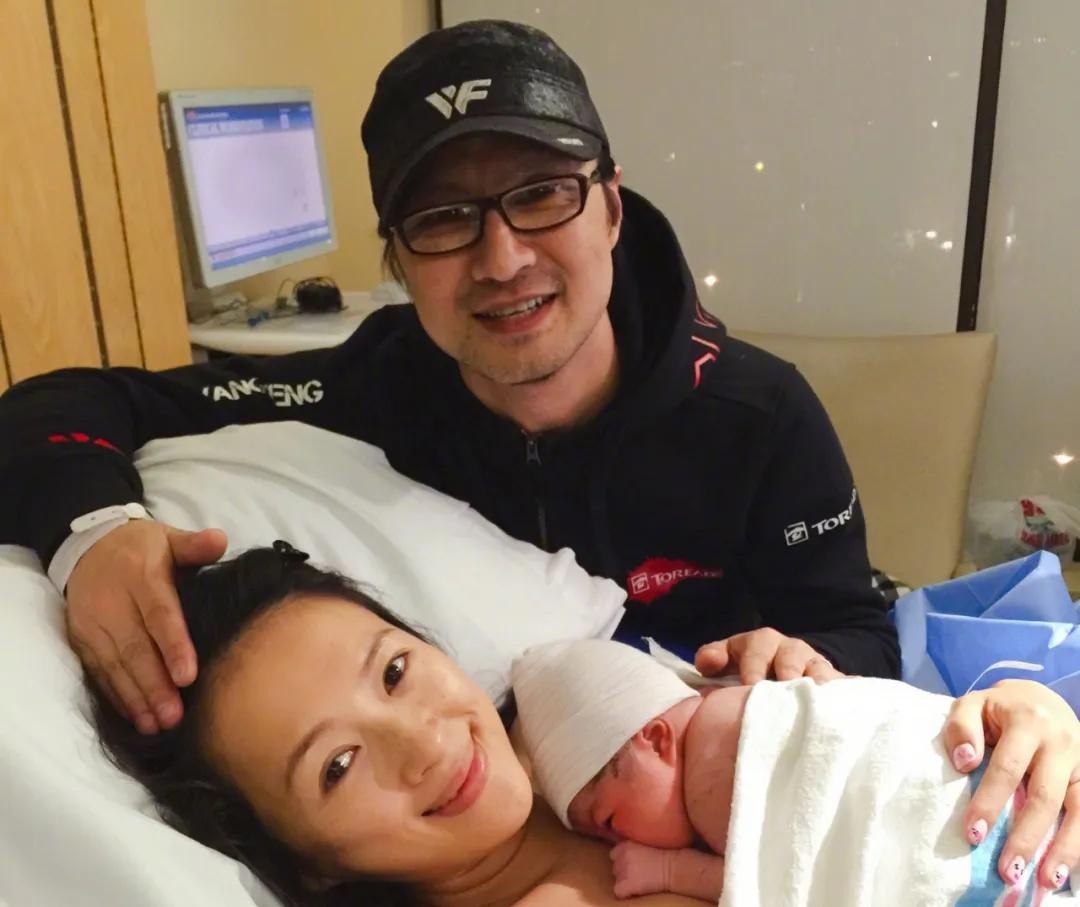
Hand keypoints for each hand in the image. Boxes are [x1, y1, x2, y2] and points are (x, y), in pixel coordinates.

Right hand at [65, 520, 226, 733]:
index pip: (160, 615)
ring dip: (136, 698)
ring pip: (115, 666)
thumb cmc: (141, 547)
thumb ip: (194, 545)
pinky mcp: (81, 639)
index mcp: (141, 577)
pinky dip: (116, 696)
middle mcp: (113, 604)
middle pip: (135, 649)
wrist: (87, 545)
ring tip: (156, 725)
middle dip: (155, 686)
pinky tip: (134, 717)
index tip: (188, 676)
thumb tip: (220, 540)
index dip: (174, 646)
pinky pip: (98, 672)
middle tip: (174, 717)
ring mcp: (94, 624)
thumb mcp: (168, 537)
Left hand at [609, 841, 670, 898]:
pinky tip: (634, 890)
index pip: (613, 855)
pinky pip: (618, 891)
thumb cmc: (663, 856)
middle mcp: (623, 856)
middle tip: (637, 873)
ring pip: (617, 880)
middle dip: (623, 872)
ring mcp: (625, 870)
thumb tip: (621, 854)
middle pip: (615, 868)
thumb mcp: (643, 845)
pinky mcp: (629, 884)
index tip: (630, 864)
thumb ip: (631, 848)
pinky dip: (625, 892)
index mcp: (625, 845)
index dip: (621, 860)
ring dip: (625, 881)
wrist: (673, 868)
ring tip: (639, 881)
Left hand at [694, 627, 844, 684]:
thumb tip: (707, 663)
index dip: (753, 667)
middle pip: (790, 656)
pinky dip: (839, 694)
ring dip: (815, 683)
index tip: (751, 686)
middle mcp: (790, 649)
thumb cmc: (750, 669)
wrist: (785, 672)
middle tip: (784, 690)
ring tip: (814, 698)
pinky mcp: (834, 681)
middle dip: (786, 672)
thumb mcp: (729, 659)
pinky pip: (841, 685)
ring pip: (818, 669)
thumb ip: (713, 658)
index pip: (755, 649)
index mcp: (760, 642)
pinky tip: (837, 707)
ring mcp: (814, 664)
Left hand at [945, 680, 1079, 889]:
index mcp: (1028, 722)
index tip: (973, 833)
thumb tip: (964, 763)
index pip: (1008, 768)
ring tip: (1045, 881)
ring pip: (1078, 811)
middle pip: (1045, 797)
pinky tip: (1067, 870)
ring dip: (1064, 850)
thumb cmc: (999, 708)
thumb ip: (962, 727)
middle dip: (1026, 837)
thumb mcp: (973, 704)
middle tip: (1006, 869)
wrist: (1042, 700)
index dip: (990, 802)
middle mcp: (1062, 743)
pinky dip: (1079, 843)